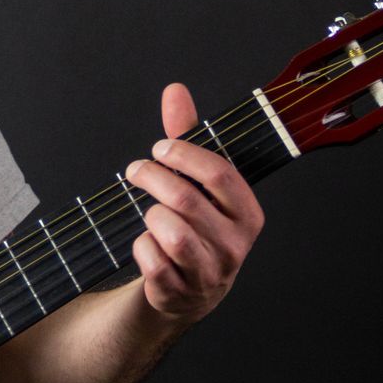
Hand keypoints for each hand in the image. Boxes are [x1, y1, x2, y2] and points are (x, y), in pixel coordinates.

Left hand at [124, 82, 263, 326]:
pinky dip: (141, 247)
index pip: (220, 174)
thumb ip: (187, 136)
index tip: (159, 147)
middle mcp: (235, 245)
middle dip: (153, 178)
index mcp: (247, 213)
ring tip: (148, 210)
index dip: (184, 155)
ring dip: (150, 214)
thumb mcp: (196, 181)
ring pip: (173, 234)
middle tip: (135, 170)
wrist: (189, 289)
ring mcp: (209, 272)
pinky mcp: (181, 292)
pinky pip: (154, 262)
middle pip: (187, 200)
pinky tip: (144, 241)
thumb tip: (175, 90)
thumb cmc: (194, 223)